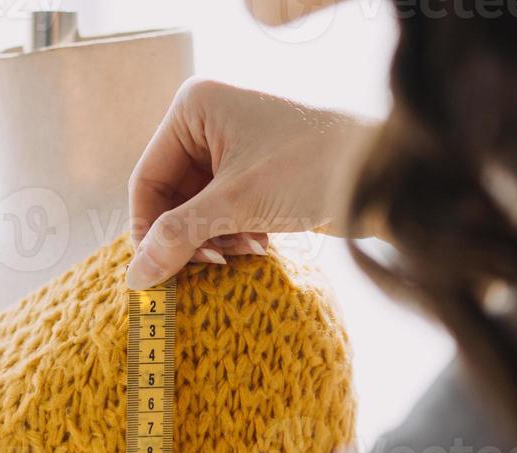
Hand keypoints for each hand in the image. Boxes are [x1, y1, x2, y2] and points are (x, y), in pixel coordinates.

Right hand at [126, 78, 379, 288]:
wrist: (382, 176)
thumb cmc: (311, 172)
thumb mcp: (235, 206)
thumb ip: (178, 238)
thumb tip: (135, 279)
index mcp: (193, 108)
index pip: (147, 181)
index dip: (148, 230)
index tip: (158, 273)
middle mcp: (207, 121)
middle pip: (170, 198)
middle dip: (190, 236)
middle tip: (212, 265)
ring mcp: (231, 146)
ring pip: (196, 211)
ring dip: (214, 240)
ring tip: (245, 251)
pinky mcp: (253, 172)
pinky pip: (221, 213)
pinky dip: (233, 235)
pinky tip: (260, 245)